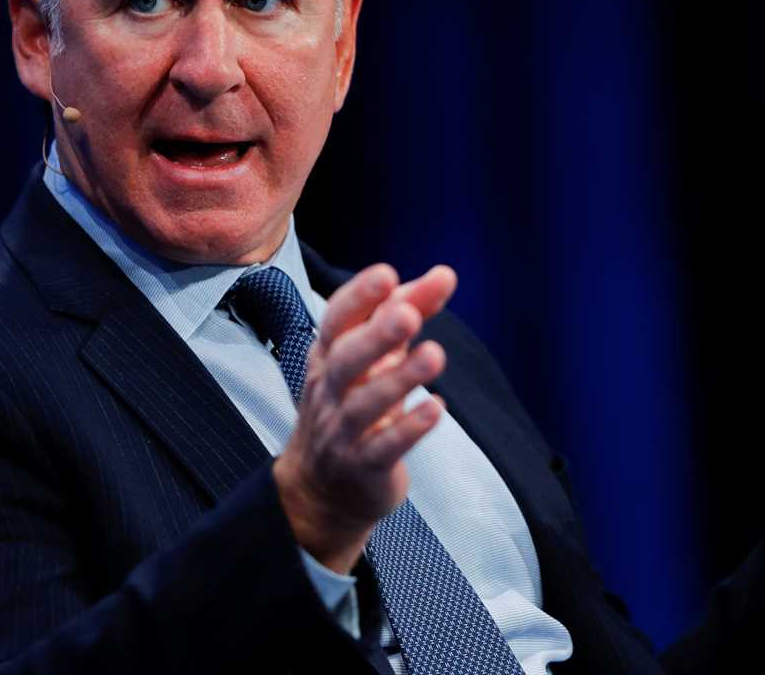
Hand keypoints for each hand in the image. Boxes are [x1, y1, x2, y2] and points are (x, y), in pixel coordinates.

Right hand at [273, 263, 456, 572]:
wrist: (321, 490)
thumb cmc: (353, 405)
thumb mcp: (375, 356)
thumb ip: (408, 311)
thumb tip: (443, 275)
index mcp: (330, 356)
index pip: (337, 320)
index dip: (358, 297)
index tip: (386, 275)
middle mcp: (332, 390)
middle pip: (347, 359)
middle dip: (376, 335)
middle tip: (408, 314)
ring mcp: (344, 430)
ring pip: (367, 403)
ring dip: (401, 378)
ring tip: (435, 355)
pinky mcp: (364, 466)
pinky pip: (385, 446)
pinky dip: (409, 428)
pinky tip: (436, 408)